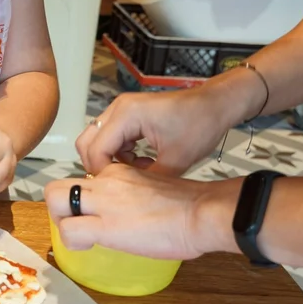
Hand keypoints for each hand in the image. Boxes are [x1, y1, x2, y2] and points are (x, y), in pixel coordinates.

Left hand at [44, 164, 236, 260]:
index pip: (83, 181)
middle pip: (58, 185)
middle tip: (74, 224)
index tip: (93, 214)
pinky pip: (69, 230)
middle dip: (57, 207)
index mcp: (118, 172)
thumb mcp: (152, 187)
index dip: (80, 200)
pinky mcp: (105, 225)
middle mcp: (105, 181)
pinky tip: (88, 246)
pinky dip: (71, 241)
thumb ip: (133, 194)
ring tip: (80, 237)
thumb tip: (129, 212)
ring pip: (54, 200)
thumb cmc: (189, 205)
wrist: (202, 211)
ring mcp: (103, 200)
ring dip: (61, 222)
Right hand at [76, 85, 239, 175]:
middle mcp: (119, 108)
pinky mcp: (129, 114)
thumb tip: (127, 198)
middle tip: (121, 182)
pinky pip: (112, 137)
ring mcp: (122, 109)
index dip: (102, 173)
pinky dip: (121, 153)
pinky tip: (144, 161)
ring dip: (113, 160)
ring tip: (140, 170)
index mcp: (126, 115)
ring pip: (98, 140)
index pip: (95, 149)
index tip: (117, 189)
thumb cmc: (200, 124)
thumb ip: (146, 180)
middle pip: (87, 142)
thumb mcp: (175, 161)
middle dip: (100, 166)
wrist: (215, 105)